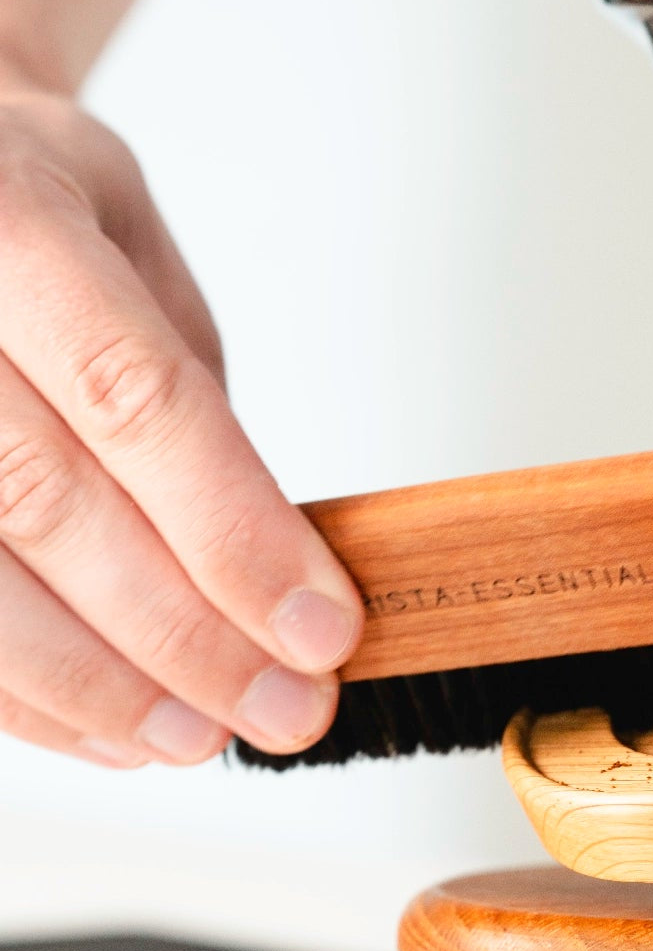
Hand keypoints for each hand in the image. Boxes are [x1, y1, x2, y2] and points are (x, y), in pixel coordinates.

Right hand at [0, 71, 362, 767]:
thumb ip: (179, 392)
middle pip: (47, 502)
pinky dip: (26, 696)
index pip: (135, 399)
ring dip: (98, 686)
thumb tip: (265, 568)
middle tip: (284, 710)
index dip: (235, 532)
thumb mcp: (131, 250)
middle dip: (183, 635)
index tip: (322, 633)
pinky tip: (110, 730)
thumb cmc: (32, 212)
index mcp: (9, 217)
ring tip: (201, 738)